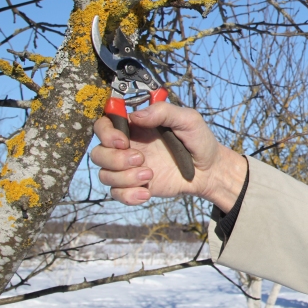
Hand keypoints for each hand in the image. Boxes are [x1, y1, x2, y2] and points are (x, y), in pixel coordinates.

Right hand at [91, 102, 245, 210]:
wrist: (209, 170)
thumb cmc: (198, 141)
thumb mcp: (188, 119)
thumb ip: (163, 112)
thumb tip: (136, 116)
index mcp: (136, 127)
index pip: (104, 125)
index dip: (105, 133)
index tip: (122, 141)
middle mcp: (128, 146)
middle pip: (98, 153)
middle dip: (114, 159)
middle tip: (141, 158)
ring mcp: (130, 168)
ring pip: (105, 175)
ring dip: (124, 177)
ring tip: (150, 174)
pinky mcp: (135, 186)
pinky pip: (116, 193)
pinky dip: (128, 195)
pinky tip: (146, 193)